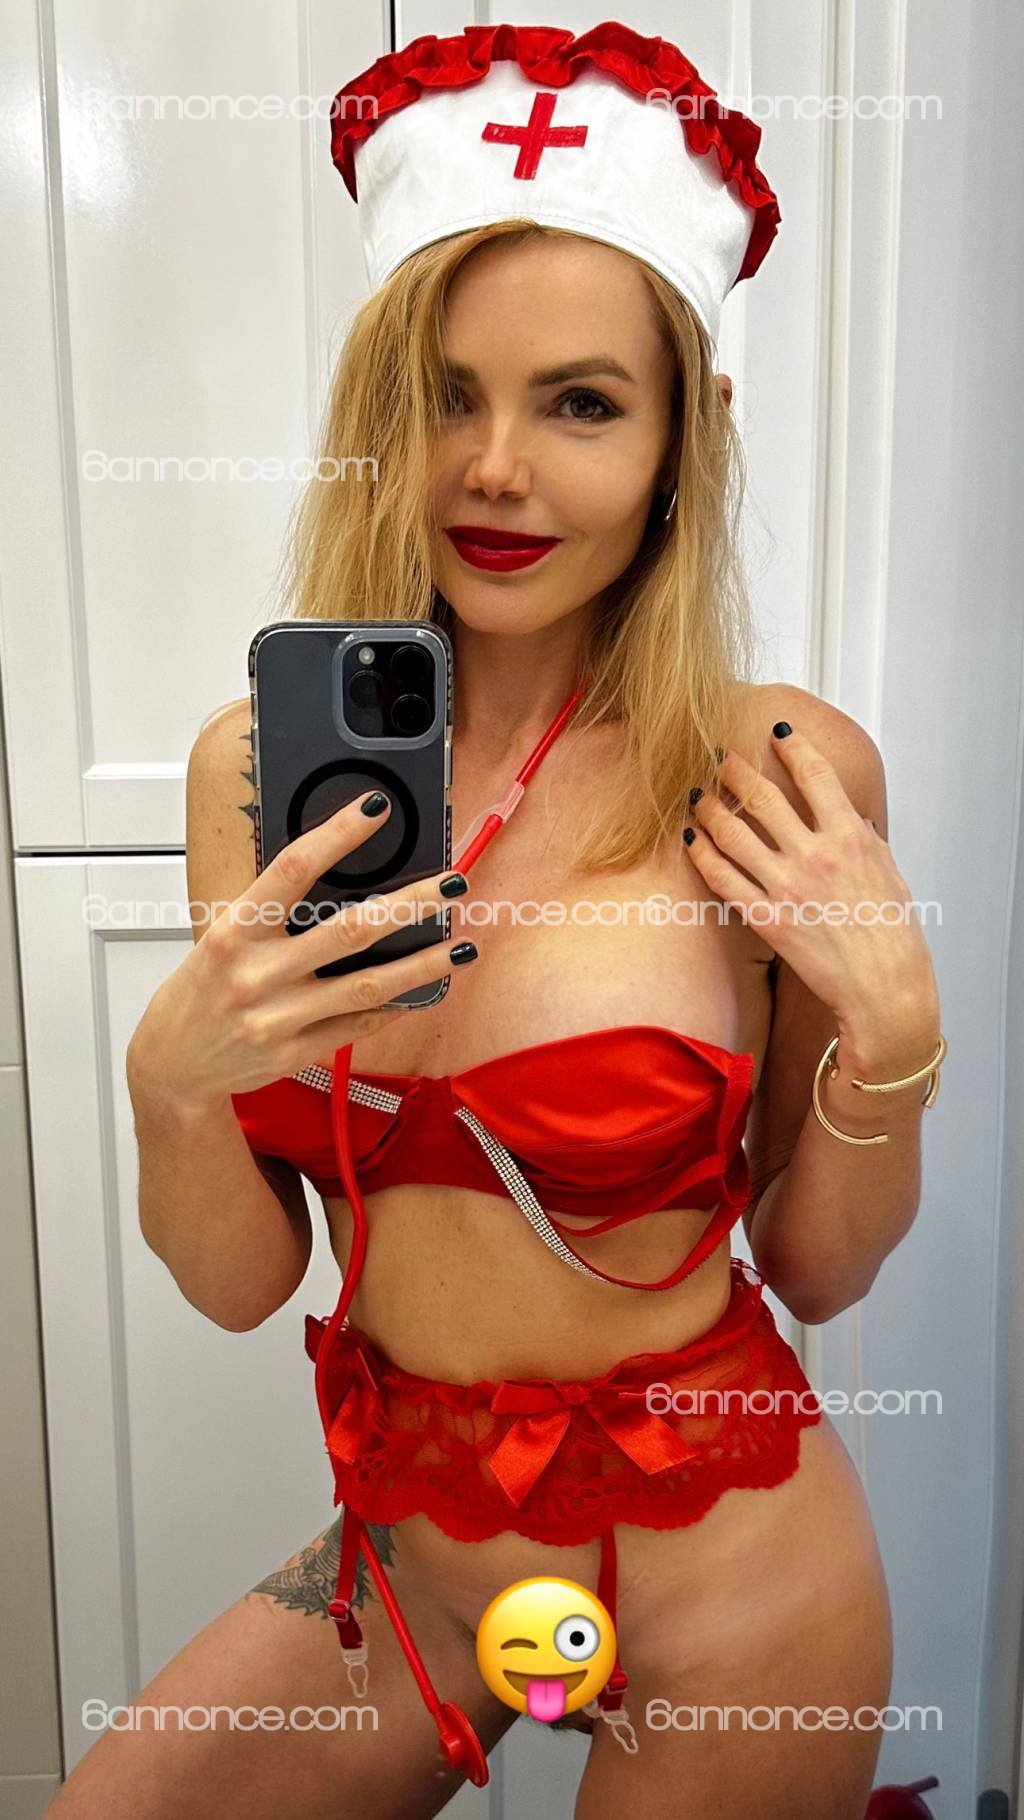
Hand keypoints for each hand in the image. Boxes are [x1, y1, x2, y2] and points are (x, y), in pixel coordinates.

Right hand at [127, 792, 477, 1112]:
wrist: (173, 1063)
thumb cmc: (201, 990)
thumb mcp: (222, 937)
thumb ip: (271, 911)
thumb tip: (338, 872)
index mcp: (235, 931)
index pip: (293, 870)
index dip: (338, 835)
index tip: (376, 809)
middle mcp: (258, 974)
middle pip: (349, 930)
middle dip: (410, 904)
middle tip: (451, 884)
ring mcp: (279, 1017)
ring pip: (368, 986)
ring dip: (422, 964)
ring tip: (461, 946)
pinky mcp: (296, 1052)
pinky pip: (359, 1026)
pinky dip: (396, 1007)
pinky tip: (426, 990)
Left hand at [682, 724, 939, 1053]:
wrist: (883, 988)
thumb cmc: (893, 934)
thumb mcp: (889, 873)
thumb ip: (864, 840)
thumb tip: (851, 817)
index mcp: (850, 837)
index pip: (816, 775)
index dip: (793, 746)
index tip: (777, 730)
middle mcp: (815, 855)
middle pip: (763, 797)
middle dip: (735, 770)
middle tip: (718, 754)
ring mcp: (787, 887)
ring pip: (733, 834)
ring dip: (709, 808)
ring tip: (695, 794)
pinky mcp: (767, 919)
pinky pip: (723, 879)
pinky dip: (702, 855)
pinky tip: (691, 840)